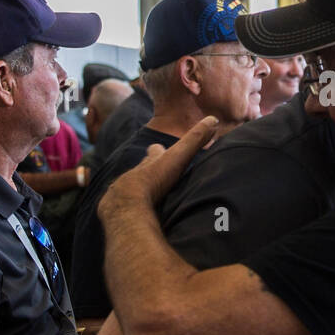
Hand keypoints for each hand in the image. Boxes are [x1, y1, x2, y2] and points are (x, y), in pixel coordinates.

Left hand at [98, 116, 217, 219]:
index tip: (158, 147)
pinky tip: (136, 215)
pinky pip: (126, 208)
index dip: (157, 150)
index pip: (155, 151)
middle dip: (146, 169)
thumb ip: (196, 139)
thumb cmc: (154, 178)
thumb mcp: (179, 156)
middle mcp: (135, 174)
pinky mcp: (120, 210)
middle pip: (141, 169)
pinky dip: (132, 209)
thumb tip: (213, 119)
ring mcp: (125, 192)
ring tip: (145, 196)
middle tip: (151, 173)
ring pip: (131, 187)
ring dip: (139, 190)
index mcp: (150, 163)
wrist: (127, 202)